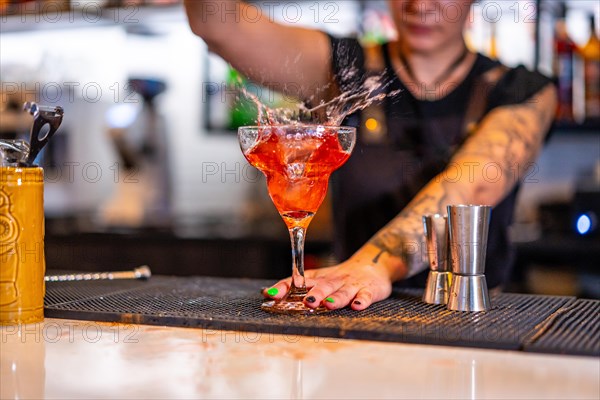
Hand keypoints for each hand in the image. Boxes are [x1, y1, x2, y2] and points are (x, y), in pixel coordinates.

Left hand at [262, 245, 402, 310]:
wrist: (372, 265)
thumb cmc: (340, 277)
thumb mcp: (318, 279)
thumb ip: (295, 287)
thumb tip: (266, 293)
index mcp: (319, 278)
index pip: (299, 281)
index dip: (285, 287)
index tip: (271, 294)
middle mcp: (334, 280)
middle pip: (323, 286)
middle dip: (314, 294)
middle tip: (306, 302)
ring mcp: (351, 285)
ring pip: (343, 291)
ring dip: (335, 298)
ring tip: (327, 304)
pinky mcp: (369, 289)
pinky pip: (365, 295)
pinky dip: (362, 300)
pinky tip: (357, 306)